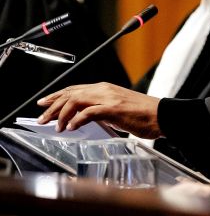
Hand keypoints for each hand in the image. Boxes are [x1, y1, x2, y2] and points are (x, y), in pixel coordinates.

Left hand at [36, 83, 161, 138]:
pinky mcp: (114, 109)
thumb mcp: (117, 109)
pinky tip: (72, 128)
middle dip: (52, 107)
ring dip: (62, 115)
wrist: (161, 115)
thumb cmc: (143, 114)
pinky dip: (77, 120)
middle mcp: (104, 90)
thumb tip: (85, 117)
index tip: (44, 104)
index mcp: (105, 88)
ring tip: (57, 127)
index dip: (56, 96)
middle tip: (41, 119)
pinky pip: (89, 113)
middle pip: (70, 94)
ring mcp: (109, 98)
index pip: (74, 90)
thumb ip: (101, 109)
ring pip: (76, 101)